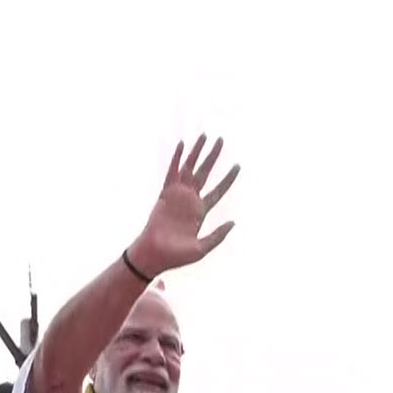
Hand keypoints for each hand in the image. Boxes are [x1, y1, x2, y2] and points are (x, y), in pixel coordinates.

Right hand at [128, 135, 239, 275]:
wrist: (154, 255)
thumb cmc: (176, 256)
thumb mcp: (202, 248)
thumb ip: (218, 235)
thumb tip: (233, 223)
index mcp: (200, 211)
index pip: (218, 191)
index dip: (228, 179)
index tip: (238, 165)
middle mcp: (190, 200)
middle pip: (205, 173)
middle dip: (213, 156)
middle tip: (221, 140)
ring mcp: (177, 195)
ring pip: (189, 168)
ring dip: (196, 152)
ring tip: (205, 136)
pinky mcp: (165, 193)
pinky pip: (172, 172)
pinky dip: (177, 159)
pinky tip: (182, 144)